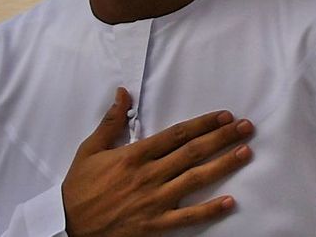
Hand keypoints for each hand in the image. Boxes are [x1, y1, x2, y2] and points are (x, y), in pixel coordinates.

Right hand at [62, 87, 253, 236]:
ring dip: (223, 165)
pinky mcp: (156, 224)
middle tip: (246, 128)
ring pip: (195, 179)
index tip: (224, 116)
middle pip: (193, 152)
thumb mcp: (90, 149)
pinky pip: (188, 217)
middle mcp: (149, 175)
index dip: (203, 124)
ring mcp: (155, 200)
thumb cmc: (80, 187)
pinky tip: (230, 201)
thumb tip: (123, 93)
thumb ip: (111, 121)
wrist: (69, 225)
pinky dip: (210, 210)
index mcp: (135, 155)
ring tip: (245, 153)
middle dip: (222, 138)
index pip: (177, 134)